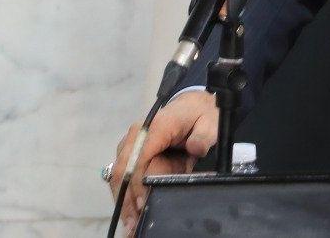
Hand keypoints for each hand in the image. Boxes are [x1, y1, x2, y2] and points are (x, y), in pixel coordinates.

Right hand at [108, 91, 217, 232]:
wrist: (192, 106)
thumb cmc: (200, 115)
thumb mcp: (210, 122)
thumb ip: (204, 135)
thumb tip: (194, 148)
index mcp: (157, 126)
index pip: (140, 156)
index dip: (138, 182)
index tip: (142, 203)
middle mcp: (138, 134)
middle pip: (123, 169)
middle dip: (126, 197)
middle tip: (133, 222)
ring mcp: (131, 143)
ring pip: (119, 175)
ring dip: (123, 199)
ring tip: (131, 222)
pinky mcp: (130, 153)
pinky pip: (123, 176)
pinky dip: (125, 194)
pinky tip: (130, 212)